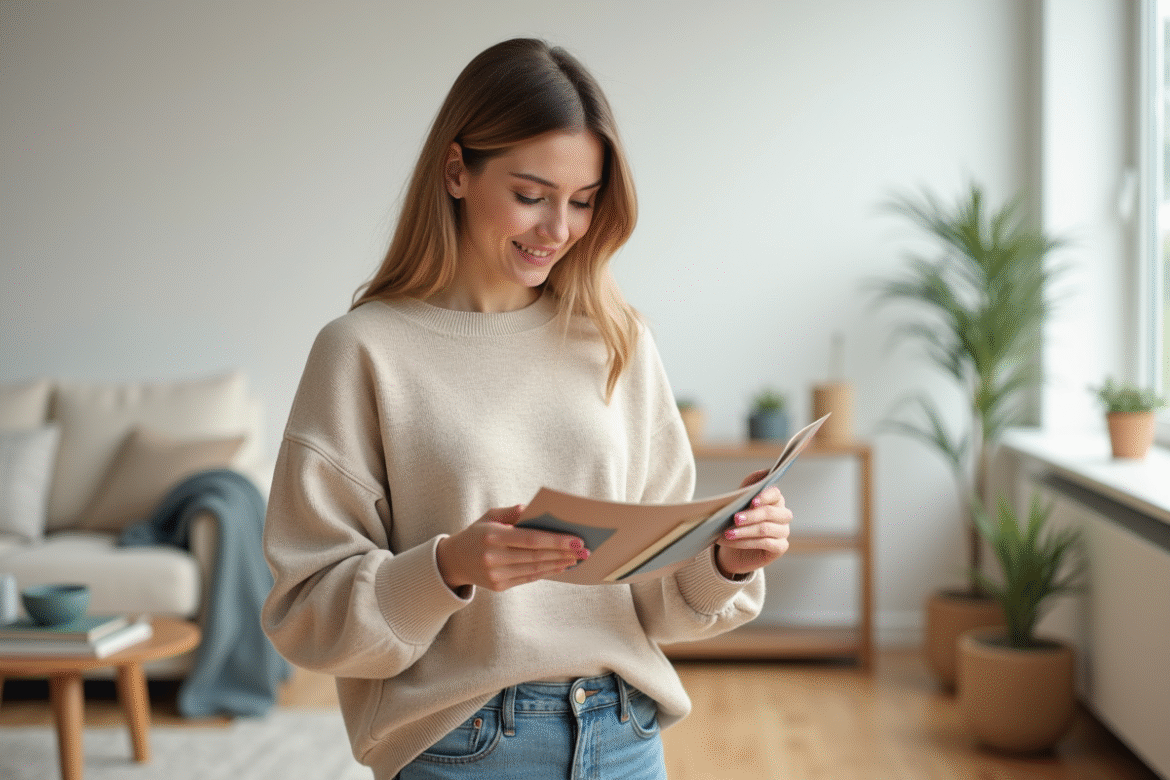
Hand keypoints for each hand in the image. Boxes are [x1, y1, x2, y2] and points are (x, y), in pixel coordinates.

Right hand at [435, 504, 588, 591]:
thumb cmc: (478, 533)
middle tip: (584, 550)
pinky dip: (546, 572)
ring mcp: (495, 575)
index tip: (576, 539)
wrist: (455, 560)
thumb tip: (537, 510)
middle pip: (536, 556)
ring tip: (576, 559)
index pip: (530, 539)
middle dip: (563, 553)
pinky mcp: (499, 587)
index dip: (555, 540)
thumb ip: (513, 513)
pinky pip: (528, 578)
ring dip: (558, 564)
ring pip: (535, 569)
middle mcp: (492, 557)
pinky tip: (559, 567)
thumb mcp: (491, 516)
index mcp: (491, 536)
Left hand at [714, 469, 791, 577]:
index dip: (764, 496)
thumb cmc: (739, 522)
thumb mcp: (740, 502)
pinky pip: (765, 543)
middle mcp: (783, 515)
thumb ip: (750, 485)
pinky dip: (745, 542)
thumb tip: (765, 471)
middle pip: (770, 513)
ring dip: (744, 531)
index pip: (775, 494)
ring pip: (765, 529)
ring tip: (727, 533)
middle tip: (734, 518)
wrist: (734, 548)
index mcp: (775, 500)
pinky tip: (731, 541)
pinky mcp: (780, 547)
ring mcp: (783, 532)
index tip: (752, 501)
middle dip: (751, 515)